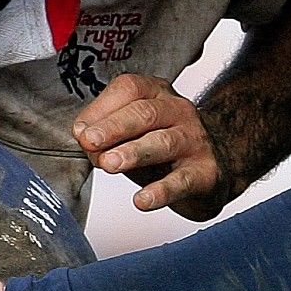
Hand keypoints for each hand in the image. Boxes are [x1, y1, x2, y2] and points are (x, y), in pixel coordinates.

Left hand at [75, 72, 230, 217]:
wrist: (211, 169)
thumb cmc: (162, 148)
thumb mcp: (130, 135)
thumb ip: (106, 136)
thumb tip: (84, 140)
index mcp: (156, 94)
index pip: (129, 89)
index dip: (101, 109)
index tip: (80, 132)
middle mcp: (178, 111)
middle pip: (145, 113)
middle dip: (114, 127)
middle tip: (90, 143)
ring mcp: (194, 141)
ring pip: (163, 142)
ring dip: (134, 152)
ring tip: (110, 164)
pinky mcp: (205, 173)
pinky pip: (181, 181)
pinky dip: (160, 191)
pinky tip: (142, 200)